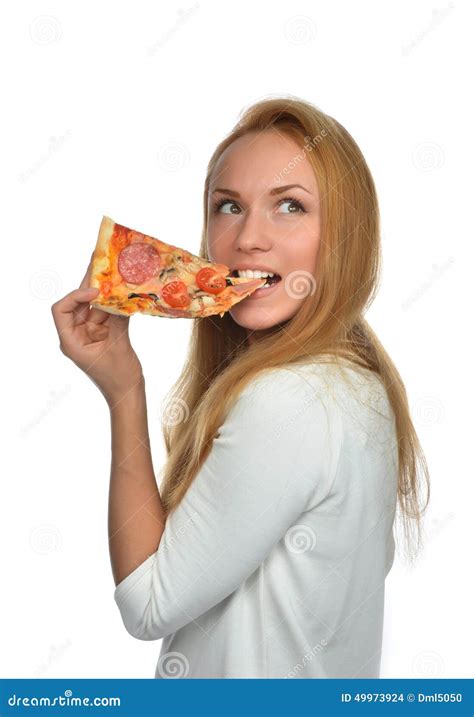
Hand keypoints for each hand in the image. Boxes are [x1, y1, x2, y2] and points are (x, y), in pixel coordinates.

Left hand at [51, 253, 144, 407]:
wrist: (128, 395)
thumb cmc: (119, 378)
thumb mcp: (118, 345)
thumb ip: (116, 320)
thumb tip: (119, 296)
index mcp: (71, 341)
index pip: (61, 310)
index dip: (75, 296)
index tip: (95, 291)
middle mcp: (77, 335)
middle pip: (78, 304)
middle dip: (89, 286)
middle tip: (100, 264)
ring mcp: (90, 334)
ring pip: (94, 307)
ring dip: (105, 294)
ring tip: (115, 273)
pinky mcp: (103, 334)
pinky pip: (106, 314)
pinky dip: (114, 305)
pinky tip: (124, 291)